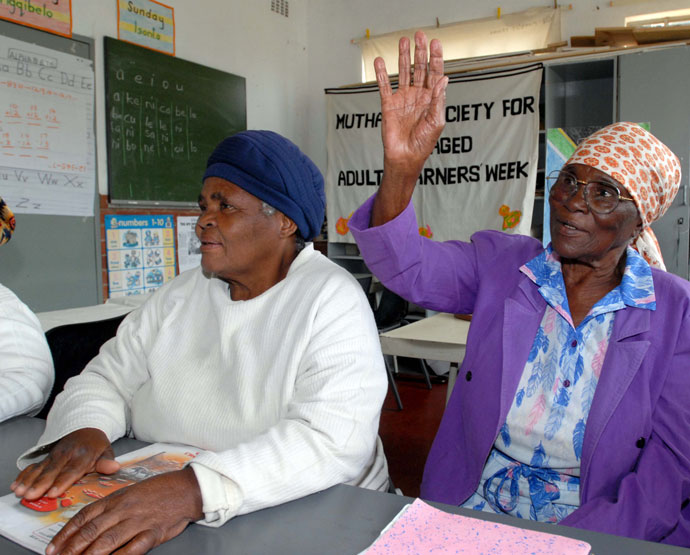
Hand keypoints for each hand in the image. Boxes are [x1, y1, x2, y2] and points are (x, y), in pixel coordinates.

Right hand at [11, 428, 119, 500]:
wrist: (85, 428)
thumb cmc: (96, 446)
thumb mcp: (106, 451)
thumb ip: (107, 461)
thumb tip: (113, 467)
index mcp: (83, 454)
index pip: (72, 470)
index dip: (62, 482)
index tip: (52, 493)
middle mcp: (67, 454)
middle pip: (53, 471)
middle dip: (41, 484)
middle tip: (31, 495)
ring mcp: (54, 455)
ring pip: (41, 469)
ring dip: (29, 480)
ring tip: (20, 492)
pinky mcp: (46, 457)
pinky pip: (34, 466)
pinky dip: (24, 475)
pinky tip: (16, 484)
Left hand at [46, 467, 202, 554]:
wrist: (187, 489)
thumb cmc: (159, 490)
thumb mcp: (131, 492)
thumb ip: (111, 507)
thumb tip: (89, 523)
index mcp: (117, 498)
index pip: (84, 516)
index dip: (65, 534)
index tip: (52, 548)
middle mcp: (124, 509)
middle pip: (91, 530)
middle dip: (71, 548)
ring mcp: (138, 521)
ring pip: (107, 541)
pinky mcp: (153, 533)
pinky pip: (131, 549)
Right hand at [372, 31, 447, 225]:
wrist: (405, 158)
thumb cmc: (424, 144)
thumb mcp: (436, 121)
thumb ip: (438, 100)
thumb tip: (444, 79)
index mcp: (432, 99)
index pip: (435, 73)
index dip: (436, 58)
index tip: (435, 43)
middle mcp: (418, 95)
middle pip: (420, 68)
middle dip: (420, 52)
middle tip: (419, 36)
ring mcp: (403, 99)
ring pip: (403, 72)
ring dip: (403, 57)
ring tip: (403, 41)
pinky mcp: (388, 105)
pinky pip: (385, 86)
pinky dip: (382, 74)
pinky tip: (381, 62)